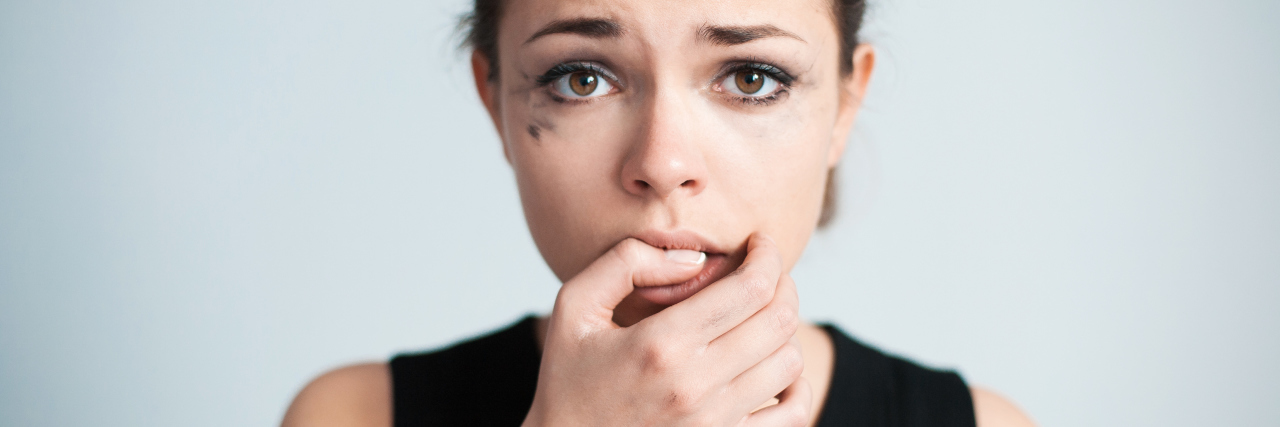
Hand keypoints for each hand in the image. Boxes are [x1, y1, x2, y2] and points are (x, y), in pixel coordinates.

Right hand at [524, 234, 809, 426]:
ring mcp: (715, 422)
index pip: (750, 288)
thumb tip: (693, 258)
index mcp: (661, 344)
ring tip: (763, 316)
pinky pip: (793, 415)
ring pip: (790, 362)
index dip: (768, 255)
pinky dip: (798, 385)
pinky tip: (775, 366)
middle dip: (784, 283)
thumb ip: (625, 263)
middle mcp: (695, 385)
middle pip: (779, 320)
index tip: (761, 243)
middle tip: (767, 272)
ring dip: (786, 330)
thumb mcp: (574, 307)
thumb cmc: (568, 380)